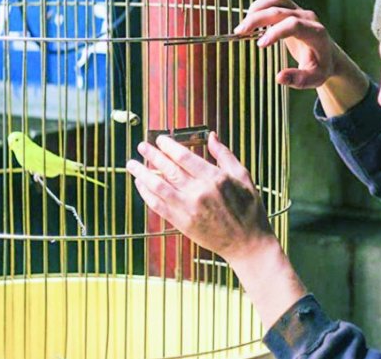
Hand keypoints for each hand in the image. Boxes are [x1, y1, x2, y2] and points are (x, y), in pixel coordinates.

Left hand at [125, 132, 277, 263]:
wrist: (247, 243)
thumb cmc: (248, 208)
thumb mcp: (243, 177)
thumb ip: (224, 155)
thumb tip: (211, 136)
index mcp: (215, 178)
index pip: (185, 157)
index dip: (169, 146)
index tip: (160, 139)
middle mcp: (199, 192)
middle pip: (168, 169)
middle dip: (152, 155)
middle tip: (142, 146)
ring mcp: (189, 209)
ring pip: (158, 187)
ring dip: (142, 174)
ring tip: (132, 164)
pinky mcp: (182, 223)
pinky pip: (158, 206)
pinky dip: (146, 194)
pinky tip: (140, 185)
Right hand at [235, 0, 337, 88]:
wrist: (328, 54)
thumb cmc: (320, 67)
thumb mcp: (314, 79)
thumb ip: (298, 79)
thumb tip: (279, 77)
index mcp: (315, 32)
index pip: (293, 25)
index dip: (275, 32)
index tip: (260, 45)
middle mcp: (307, 16)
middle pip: (280, 9)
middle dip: (258, 18)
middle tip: (240, 32)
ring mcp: (299, 9)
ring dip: (257, 7)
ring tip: (244, 25)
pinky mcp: (292, 6)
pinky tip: (256, 1)